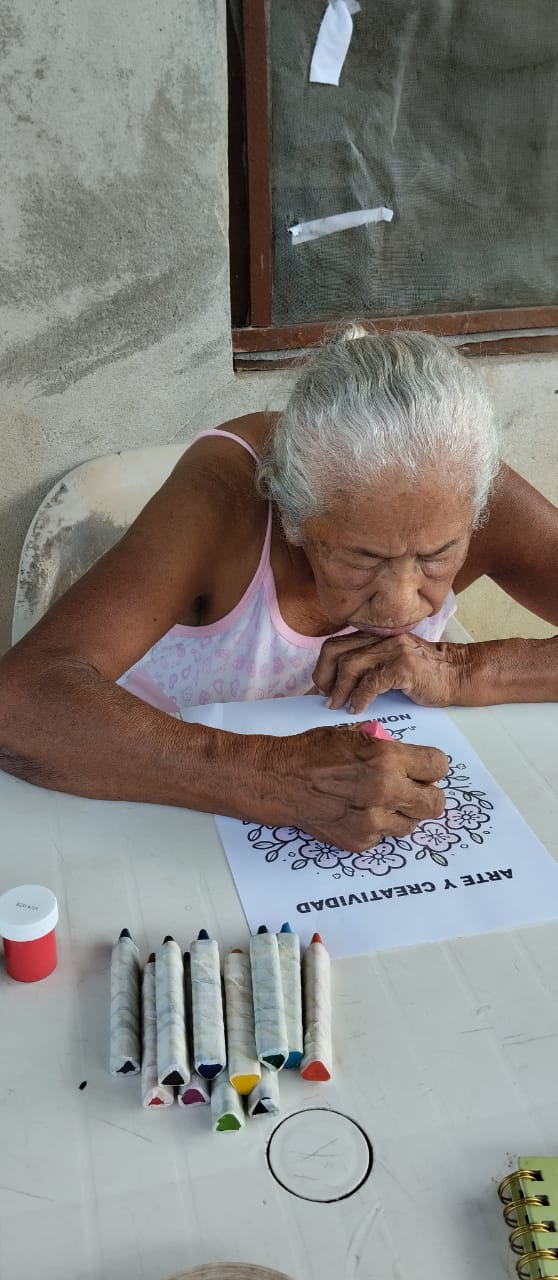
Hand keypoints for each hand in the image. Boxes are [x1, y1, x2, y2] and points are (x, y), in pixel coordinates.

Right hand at [257, 726, 447, 851]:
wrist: (280, 780)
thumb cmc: (314, 752)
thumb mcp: (355, 734)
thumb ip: (388, 747)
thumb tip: (410, 758)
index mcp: (386, 758)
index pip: (439, 766)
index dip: (432, 767)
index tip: (424, 768)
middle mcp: (384, 791)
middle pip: (436, 804)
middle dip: (428, 795)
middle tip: (413, 790)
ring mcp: (372, 821)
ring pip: (412, 824)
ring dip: (402, 813)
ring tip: (380, 801)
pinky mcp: (360, 841)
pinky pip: (384, 836)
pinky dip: (377, 826)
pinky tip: (358, 812)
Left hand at [313, 632, 471, 711]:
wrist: (457, 674)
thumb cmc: (424, 674)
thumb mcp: (390, 664)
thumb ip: (367, 668)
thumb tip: (337, 690)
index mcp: (374, 637)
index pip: (335, 645)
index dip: (322, 668)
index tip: (321, 689)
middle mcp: (380, 639)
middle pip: (335, 651)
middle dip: (324, 677)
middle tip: (325, 698)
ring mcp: (392, 651)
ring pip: (350, 665)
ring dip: (340, 690)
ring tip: (338, 706)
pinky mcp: (403, 667)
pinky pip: (372, 682)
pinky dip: (360, 698)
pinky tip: (357, 709)